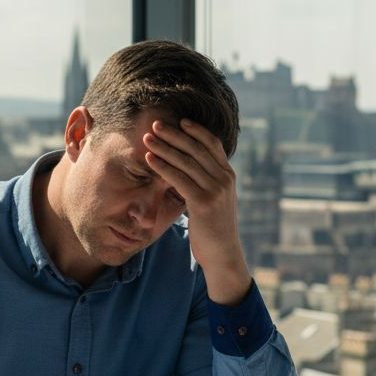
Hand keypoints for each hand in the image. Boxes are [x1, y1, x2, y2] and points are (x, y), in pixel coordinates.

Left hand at [143, 118, 250, 304]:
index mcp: (228, 175)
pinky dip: (162, 166)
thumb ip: (205, 182)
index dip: (196, 130)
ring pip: (186, 161)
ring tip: (147, 138)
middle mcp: (224, 179)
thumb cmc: (213, 229)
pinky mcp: (204, 203)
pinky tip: (149, 159)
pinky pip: (179, 179)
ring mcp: (215, 190)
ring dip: (164, 147)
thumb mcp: (214, 200)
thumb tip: (188, 170)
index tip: (179, 121)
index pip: (212, 144)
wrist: (223, 254)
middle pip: (196, 148)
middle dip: (174, 134)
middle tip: (155, 124)